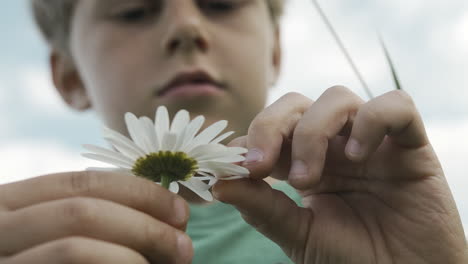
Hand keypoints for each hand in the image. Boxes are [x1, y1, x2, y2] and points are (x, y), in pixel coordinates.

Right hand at [0, 171, 192, 263]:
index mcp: (12, 202)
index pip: (83, 182)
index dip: (139, 193)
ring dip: (134, 255)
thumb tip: (168, 219)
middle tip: (183, 247)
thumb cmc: (50, 256)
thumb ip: (100, 220)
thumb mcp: (60, 231)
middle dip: (144, 226)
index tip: (179, 211)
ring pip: (75, 248)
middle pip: (82, 212)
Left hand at [213, 87, 467, 263]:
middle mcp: (335, 146)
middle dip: (270, 127)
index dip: (248, 140)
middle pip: (296, 104)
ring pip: (337, 98)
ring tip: (307, 179)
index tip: (229, 167)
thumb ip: (262, 207)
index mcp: (305, 162)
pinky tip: (357, 156)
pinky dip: (372, 122)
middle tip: (260, 166)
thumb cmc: (352, 260)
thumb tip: (218, 182)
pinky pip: (396, 106)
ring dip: (312, 132)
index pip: (271, 129)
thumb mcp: (298, 235)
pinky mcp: (411, 144)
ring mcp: (372, 141)